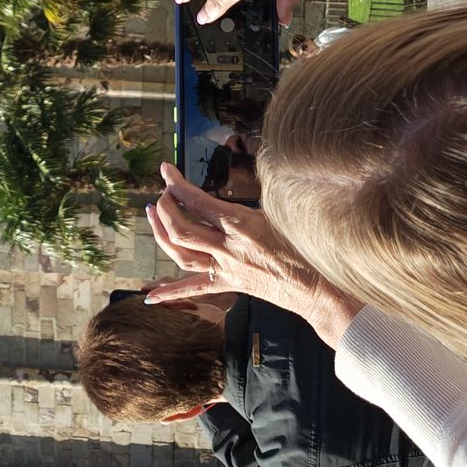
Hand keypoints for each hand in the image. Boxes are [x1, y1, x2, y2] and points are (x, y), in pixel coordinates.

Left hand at [147, 163, 360, 348]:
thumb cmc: (304, 244)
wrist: (317, 287)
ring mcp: (226, 269)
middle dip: (165, 207)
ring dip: (161, 234)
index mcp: (242, 225)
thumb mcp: (278, 213)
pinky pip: (194, 288)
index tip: (165, 169)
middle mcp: (229, 248)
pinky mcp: (228, 285)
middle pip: (182, 228)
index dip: (177, 184)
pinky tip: (149, 296)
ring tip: (153, 215)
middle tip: (163, 194)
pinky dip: (170, 292)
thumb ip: (250, 202)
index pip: (198, 201)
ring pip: (181, 254)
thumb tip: (227, 188)